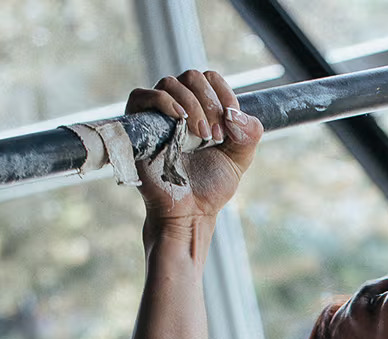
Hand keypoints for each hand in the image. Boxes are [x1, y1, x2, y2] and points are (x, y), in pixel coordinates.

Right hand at [125, 70, 262, 225]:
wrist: (189, 212)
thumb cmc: (211, 186)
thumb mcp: (240, 158)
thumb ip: (249, 134)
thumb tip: (234, 113)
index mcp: (203, 109)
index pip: (211, 80)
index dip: (224, 94)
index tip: (231, 123)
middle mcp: (179, 108)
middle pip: (192, 77)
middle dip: (209, 102)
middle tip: (215, 135)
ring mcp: (157, 115)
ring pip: (170, 83)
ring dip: (192, 105)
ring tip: (202, 136)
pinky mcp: (138, 126)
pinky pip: (142, 96)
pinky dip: (164, 101)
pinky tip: (181, 120)